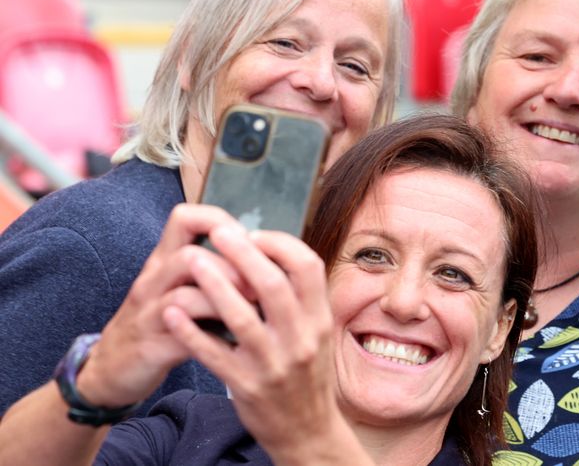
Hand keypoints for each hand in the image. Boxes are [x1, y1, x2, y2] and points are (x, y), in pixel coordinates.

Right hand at [75, 205, 244, 408]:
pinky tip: (233, 338)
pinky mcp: (150, 347)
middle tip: (262, 281)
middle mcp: (153, 281)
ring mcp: (149, 314)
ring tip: (253, 306)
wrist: (110, 369)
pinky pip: (181, 336)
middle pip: (189, 255)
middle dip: (233, 266)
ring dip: (225, 298)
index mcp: (163, 261)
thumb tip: (264, 256)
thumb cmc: (159, 322)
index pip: (184, 218)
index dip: (219, 221)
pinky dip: (210, 335)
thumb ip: (211, 269)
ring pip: (185, 294)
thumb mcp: (179, 286)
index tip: (249, 240)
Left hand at [164, 227, 362, 464]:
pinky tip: (173, 312)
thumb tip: (274, 254)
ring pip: (240, 317)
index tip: (254, 234)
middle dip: (243, 253)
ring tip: (191, 261)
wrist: (308, 433)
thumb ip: (301, 299)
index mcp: (320, 319)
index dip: (280, 244)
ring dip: (213, 285)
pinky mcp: (247, 387)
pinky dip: (191, 331)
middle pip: (272, 284)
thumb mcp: (317, 335)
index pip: (307, 266)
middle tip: (219, 232)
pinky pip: (214, 354)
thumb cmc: (307, 376)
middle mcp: (301, 339)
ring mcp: (274, 364)